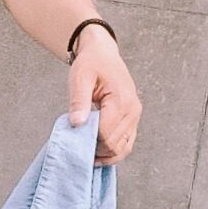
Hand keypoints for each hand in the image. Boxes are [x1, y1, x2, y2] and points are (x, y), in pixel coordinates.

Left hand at [69, 33, 140, 165]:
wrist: (103, 54)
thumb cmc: (91, 63)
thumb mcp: (80, 78)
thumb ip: (79, 101)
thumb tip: (77, 123)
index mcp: (121, 99)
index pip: (106, 134)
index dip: (89, 141)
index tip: (73, 138)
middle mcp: (132, 110)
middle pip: (114, 144)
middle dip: (95, 149)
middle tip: (76, 145)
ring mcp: (134, 116)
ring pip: (122, 148)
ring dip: (104, 154)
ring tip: (86, 150)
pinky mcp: (132, 120)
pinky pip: (126, 144)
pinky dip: (112, 151)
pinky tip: (97, 151)